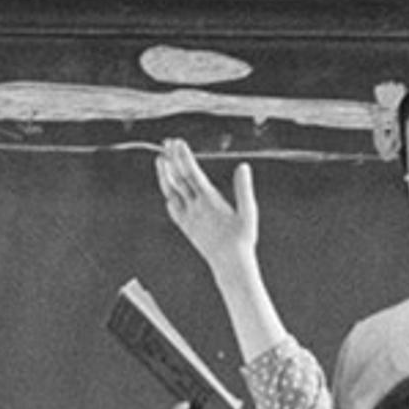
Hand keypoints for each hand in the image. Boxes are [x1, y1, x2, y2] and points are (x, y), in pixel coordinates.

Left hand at [154, 140, 259, 275]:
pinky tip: (167, 191)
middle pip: (178, 178)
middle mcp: (195, 208)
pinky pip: (172, 208)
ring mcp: (188, 218)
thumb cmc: (241, 240)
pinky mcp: (186, 227)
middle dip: (171, 159)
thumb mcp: (249, 212)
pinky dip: (168, 195)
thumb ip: (244, 189)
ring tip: (160, 160)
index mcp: (209, 201)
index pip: (192, 173)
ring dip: (164, 175)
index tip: (178, 143)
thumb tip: (243, 167)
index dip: (183, 156)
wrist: (230, 264)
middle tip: (166, 143)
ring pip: (170, 192)